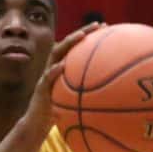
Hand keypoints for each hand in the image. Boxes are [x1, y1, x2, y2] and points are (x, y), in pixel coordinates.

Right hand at [23, 23, 101, 142]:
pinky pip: (47, 78)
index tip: (106, 27)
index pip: (76, 48)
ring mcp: (46, 77)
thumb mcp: (75, 102)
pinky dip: (54, 71)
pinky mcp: (40, 89)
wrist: (38, 126)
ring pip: (55, 54)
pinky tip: (62, 66)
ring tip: (81, 36)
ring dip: (68, 43)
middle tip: (98, 24)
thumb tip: (114, 96)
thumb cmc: (59, 115)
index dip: (90, 36)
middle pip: (67, 45)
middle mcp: (54, 68)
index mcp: (63, 70)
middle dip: (82, 32)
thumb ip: (88, 95)